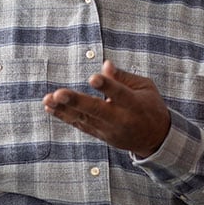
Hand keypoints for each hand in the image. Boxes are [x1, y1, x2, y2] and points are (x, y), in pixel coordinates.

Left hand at [42, 60, 170, 157]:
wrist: (155, 139)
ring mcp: (109, 130)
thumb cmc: (149, 106)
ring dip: (64, 109)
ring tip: (47, 99)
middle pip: (97, 110)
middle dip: (76, 101)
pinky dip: (65, 117)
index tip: (93, 77)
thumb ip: (123, 77)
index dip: (107, 86)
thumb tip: (105, 64)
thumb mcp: (145, 87)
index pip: (120, 94)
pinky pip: (80, 125)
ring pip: (84, 119)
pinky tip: (50, 108)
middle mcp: (121, 119)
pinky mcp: (100, 135)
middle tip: (59, 93)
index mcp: (135, 104)